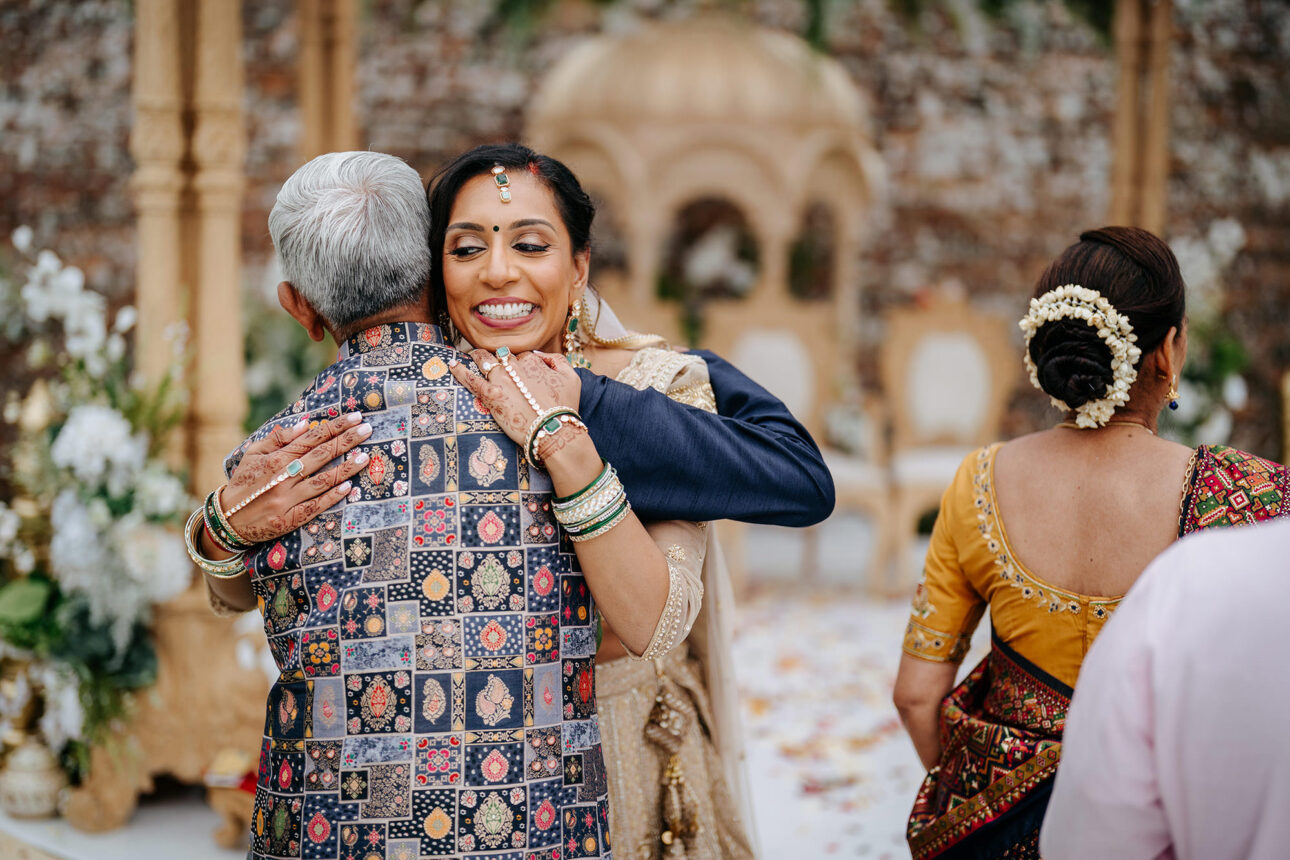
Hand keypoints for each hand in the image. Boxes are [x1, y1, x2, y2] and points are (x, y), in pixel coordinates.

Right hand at [220, 412, 372, 543]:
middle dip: (346, 440)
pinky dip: (332, 497)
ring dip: (345, 468)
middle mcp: (283, 477)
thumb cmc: (244, 482)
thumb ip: (278, 438)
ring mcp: (287, 499)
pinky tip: (348, 487)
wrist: (228, 519)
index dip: (335, 427)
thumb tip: (306, 423)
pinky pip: (315, 506)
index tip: (355, 417)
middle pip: (320, 455)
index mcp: (275, 459)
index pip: (311, 438)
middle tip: (368, 429)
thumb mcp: (253, 454)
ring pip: (322, 480)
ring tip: (365, 457)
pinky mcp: (290, 519)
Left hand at [449, 349, 581, 447]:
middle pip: (501, 356)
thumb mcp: (572, 377)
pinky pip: (470, 379)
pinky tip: (451, 365)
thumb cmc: (565, 406)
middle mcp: (515, 366)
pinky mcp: (491, 395)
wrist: (555, 431)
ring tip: (473, 357)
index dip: (520, 366)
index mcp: (533, 361)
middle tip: (493, 363)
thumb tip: (539, 355)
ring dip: (478, 357)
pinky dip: (459, 370)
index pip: (521, 356)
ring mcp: (501, 379)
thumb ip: (557, 360)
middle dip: (498, 359)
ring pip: (484, 360)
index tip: (520, 376)